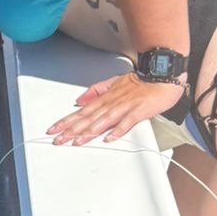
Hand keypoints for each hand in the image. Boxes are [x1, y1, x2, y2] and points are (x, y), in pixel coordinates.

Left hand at [46, 72, 183, 145]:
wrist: (162, 75)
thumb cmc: (141, 81)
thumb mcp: (113, 83)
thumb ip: (96, 91)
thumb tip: (79, 100)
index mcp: (105, 98)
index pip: (81, 111)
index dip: (67, 121)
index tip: (54, 129)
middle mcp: (112, 102)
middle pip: (88, 118)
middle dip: (71, 129)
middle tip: (58, 139)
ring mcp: (125, 106)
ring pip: (103, 120)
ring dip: (89, 131)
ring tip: (77, 141)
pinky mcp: (139, 110)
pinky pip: (126, 122)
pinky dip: (117, 130)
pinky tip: (108, 138)